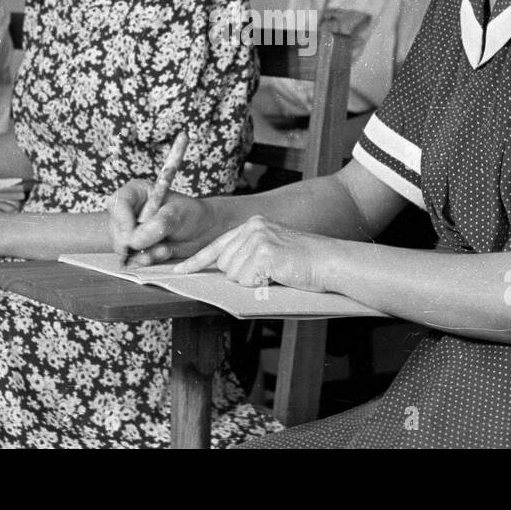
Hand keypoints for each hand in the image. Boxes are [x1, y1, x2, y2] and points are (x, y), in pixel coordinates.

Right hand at [107, 179, 213, 265]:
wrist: (203, 231)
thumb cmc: (191, 214)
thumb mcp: (178, 214)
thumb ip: (157, 225)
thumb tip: (134, 241)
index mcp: (136, 193)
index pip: (117, 204)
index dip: (122, 222)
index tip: (132, 237)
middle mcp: (129, 211)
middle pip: (116, 230)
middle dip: (133, 243)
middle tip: (152, 246)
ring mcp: (130, 231)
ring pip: (123, 248)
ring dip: (142, 254)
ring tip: (164, 249)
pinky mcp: (135, 249)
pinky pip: (132, 260)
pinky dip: (146, 260)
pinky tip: (163, 253)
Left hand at [173, 216, 329, 291]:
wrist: (331, 261)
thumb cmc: (305, 263)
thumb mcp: (274, 250)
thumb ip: (249, 254)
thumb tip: (226, 270)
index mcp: (254, 224)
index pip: (218, 245)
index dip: (197, 261)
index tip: (179, 271)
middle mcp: (253, 227)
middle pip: (224, 263)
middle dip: (240, 275)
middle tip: (269, 273)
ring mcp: (258, 238)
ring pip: (233, 274)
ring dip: (252, 281)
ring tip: (277, 273)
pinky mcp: (264, 252)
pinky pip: (246, 280)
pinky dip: (260, 284)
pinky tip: (278, 275)